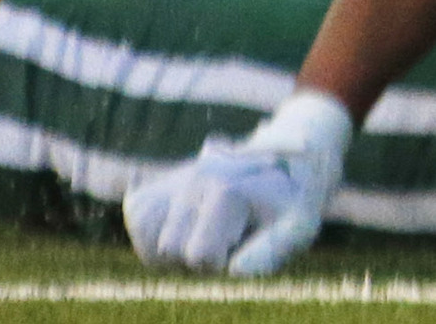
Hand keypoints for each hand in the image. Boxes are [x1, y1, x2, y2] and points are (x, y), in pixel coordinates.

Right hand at [125, 89, 348, 275]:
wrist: (284, 164)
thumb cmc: (291, 203)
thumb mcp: (298, 227)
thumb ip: (272, 251)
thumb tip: (236, 271)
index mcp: (226, 189)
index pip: (199, 255)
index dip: (221, 260)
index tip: (242, 239)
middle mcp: (195, 176)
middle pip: (168, 249)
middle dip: (196, 255)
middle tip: (226, 235)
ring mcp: (173, 176)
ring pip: (147, 238)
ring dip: (173, 247)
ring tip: (207, 231)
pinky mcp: (156, 181)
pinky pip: (137, 218)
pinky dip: (153, 233)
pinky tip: (185, 224)